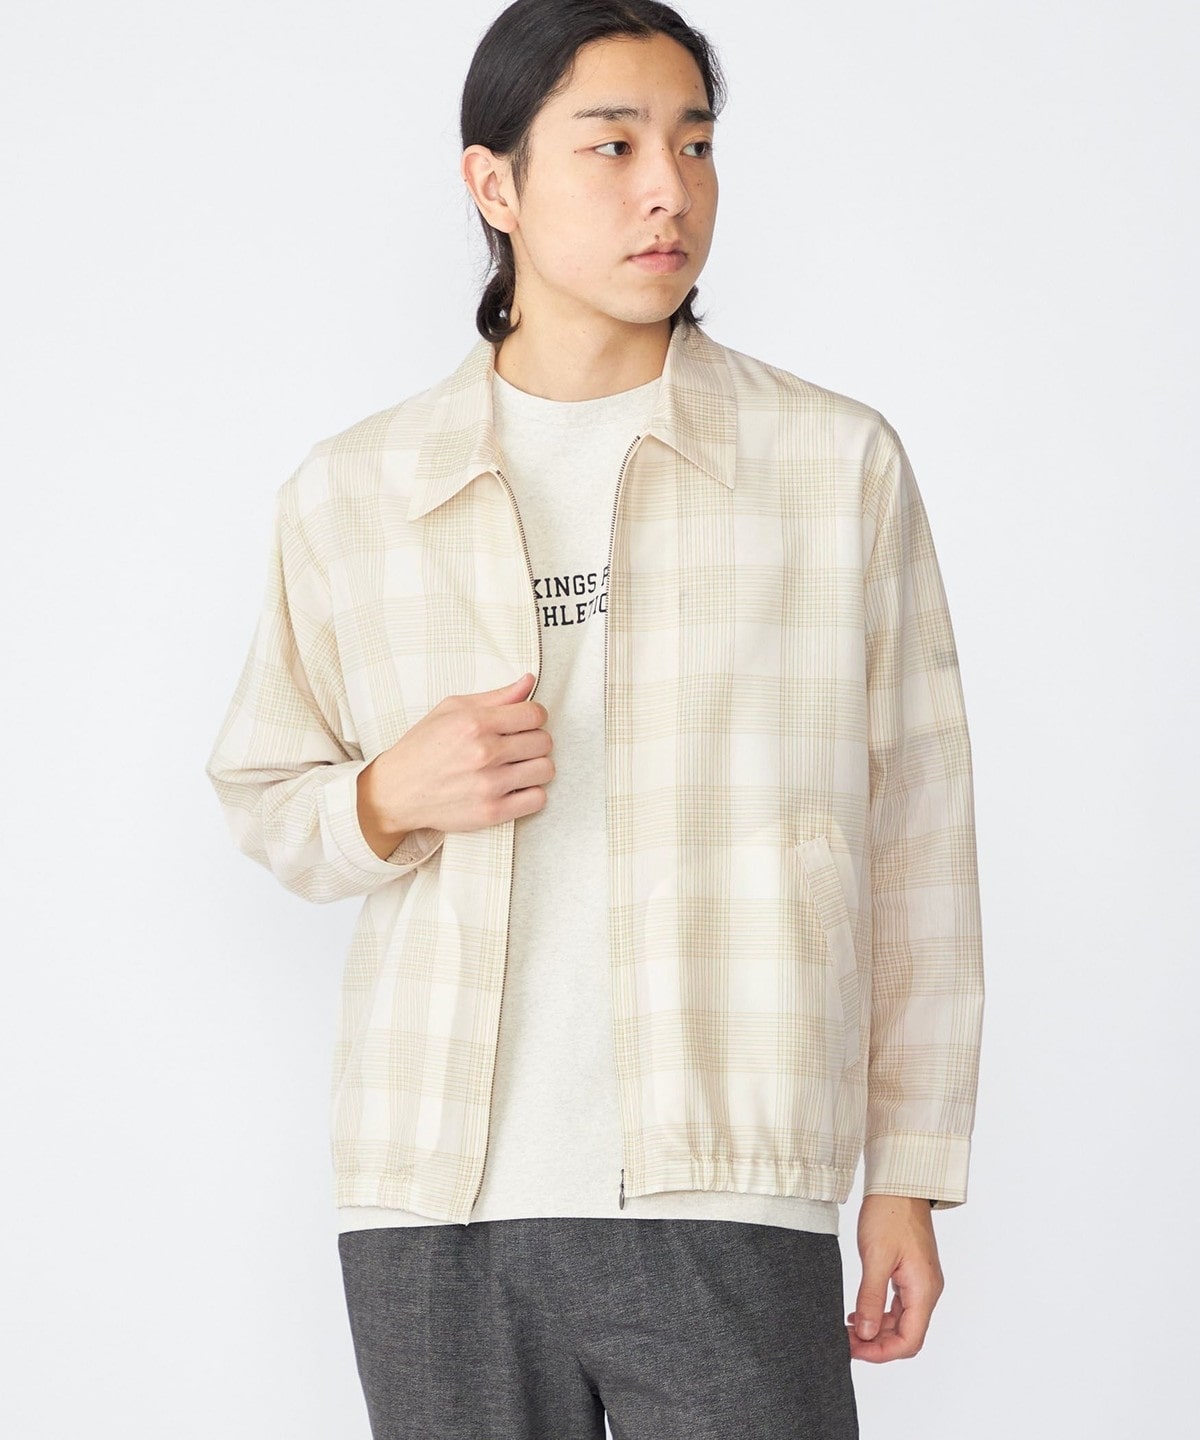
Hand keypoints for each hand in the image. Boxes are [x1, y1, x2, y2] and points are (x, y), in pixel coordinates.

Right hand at [359, 673, 554, 839]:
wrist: (396, 791)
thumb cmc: (423, 747)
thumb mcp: (451, 710)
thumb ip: (495, 696)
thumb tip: (529, 682)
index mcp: (474, 723)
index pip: (534, 714)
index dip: (535, 716)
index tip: (525, 723)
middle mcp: (484, 753)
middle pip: (544, 742)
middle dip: (535, 741)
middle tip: (518, 746)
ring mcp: (489, 785)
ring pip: (545, 770)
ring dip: (536, 767)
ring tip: (518, 767)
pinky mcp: (492, 812)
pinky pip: (537, 800)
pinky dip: (531, 793)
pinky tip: (515, 787)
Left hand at [845, 1194, 943, 1361]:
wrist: (899, 1184)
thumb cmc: (890, 1214)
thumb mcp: (875, 1257)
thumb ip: (870, 1298)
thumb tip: (865, 1334)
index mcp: (924, 1290)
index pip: (909, 1341)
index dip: (881, 1352)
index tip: (853, 1350)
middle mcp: (927, 1291)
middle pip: (906, 1335)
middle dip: (876, 1344)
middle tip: (844, 1342)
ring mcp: (920, 1283)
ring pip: (901, 1322)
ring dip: (876, 1330)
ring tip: (847, 1331)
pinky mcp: (911, 1274)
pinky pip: (898, 1306)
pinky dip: (879, 1314)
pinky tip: (858, 1314)